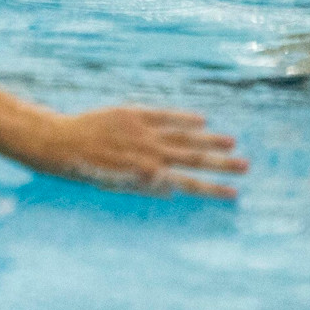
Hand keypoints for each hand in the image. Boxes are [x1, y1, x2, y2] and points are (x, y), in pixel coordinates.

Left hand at [29, 107, 246, 200]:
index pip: (188, 184)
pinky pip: (164, 115)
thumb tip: (171, 189)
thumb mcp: (116, 184)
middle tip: (247, 167)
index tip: (235, 193)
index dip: (212, 189)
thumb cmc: (88, 169)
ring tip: (233, 143)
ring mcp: (143, 133)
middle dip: (221, 164)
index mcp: (146, 175)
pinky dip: (183, 117)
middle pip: (193, 160)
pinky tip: (202, 119)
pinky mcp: (133, 115)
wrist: (62, 145)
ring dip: (210, 141)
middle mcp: (149, 154)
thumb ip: (144, 184)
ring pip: (184, 137)